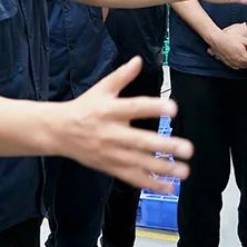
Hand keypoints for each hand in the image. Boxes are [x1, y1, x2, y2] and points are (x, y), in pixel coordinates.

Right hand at [58, 58, 192, 192]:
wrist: (59, 131)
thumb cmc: (84, 108)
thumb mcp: (101, 89)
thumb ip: (122, 76)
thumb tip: (139, 60)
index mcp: (109, 110)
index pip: (134, 107)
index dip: (154, 107)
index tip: (174, 108)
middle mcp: (111, 133)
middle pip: (140, 140)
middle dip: (165, 146)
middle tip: (187, 148)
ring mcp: (110, 152)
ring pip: (138, 162)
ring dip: (162, 168)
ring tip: (184, 171)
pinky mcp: (110, 167)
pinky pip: (132, 177)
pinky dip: (150, 183)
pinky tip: (168, 187)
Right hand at [206, 23, 246, 70]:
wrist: (216, 39)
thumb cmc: (230, 38)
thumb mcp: (245, 41)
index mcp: (244, 58)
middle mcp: (238, 63)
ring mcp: (232, 63)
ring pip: (241, 66)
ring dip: (244, 62)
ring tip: (241, 52)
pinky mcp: (226, 62)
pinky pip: (235, 65)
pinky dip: (237, 62)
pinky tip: (235, 54)